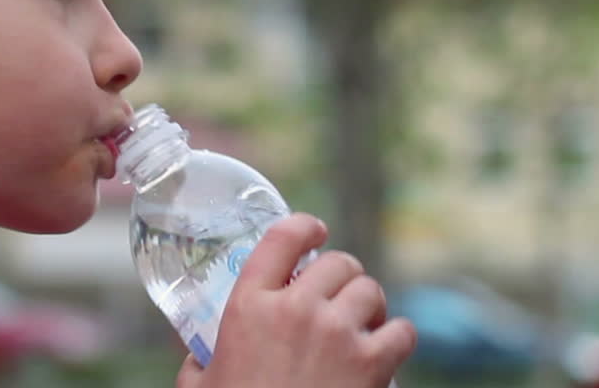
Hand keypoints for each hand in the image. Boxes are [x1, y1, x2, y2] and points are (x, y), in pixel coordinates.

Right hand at [175, 214, 415, 387]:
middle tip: (336, 296)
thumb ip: (198, 359)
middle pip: (337, 262)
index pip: (282, 238)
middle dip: (340, 276)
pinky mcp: (372, 364)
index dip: (305, 226)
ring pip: (370, 289)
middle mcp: (294, 309)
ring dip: (368, 304)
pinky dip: (396, 337)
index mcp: (248, 306)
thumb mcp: (199, 382)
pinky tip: (384, 349)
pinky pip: (402, 330)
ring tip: (361, 323)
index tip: (316, 231)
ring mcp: (336, 334)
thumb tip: (197, 354)